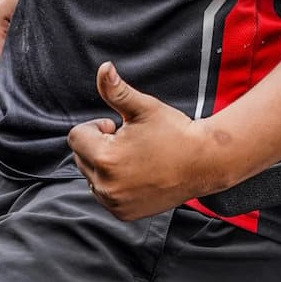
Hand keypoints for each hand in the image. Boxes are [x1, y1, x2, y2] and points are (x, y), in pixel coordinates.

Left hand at [68, 62, 216, 220]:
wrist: (204, 162)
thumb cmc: (175, 132)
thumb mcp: (144, 108)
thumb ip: (116, 90)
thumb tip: (103, 68)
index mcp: (105, 158)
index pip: (76, 137)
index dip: (98, 127)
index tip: (118, 127)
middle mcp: (106, 185)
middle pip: (81, 158)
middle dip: (100, 147)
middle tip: (130, 143)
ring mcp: (115, 202)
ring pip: (92, 177)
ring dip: (105, 166)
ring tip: (135, 159)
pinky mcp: (124, 213)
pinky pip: (106, 195)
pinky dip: (115, 185)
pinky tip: (138, 175)